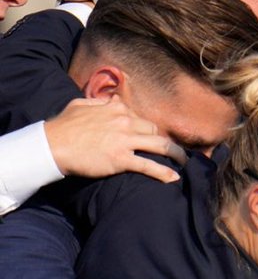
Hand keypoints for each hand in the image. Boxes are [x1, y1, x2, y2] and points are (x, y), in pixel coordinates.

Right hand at [46, 98, 186, 182]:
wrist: (53, 145)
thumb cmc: (64, 126)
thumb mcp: (82, 104)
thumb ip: (100, 102)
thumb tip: (113, 100)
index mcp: (116, 108)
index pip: (141, 118)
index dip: (147, 130)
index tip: (151, 138)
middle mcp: (124, 122)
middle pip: (153, 131)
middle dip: (163, 142)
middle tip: (172, 152)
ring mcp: (124, 140)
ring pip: (160, 146)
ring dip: (176, 155)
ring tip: (184, 162)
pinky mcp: (121, 159)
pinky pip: (149, 165)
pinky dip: (164, 172)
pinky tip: (174, 178)